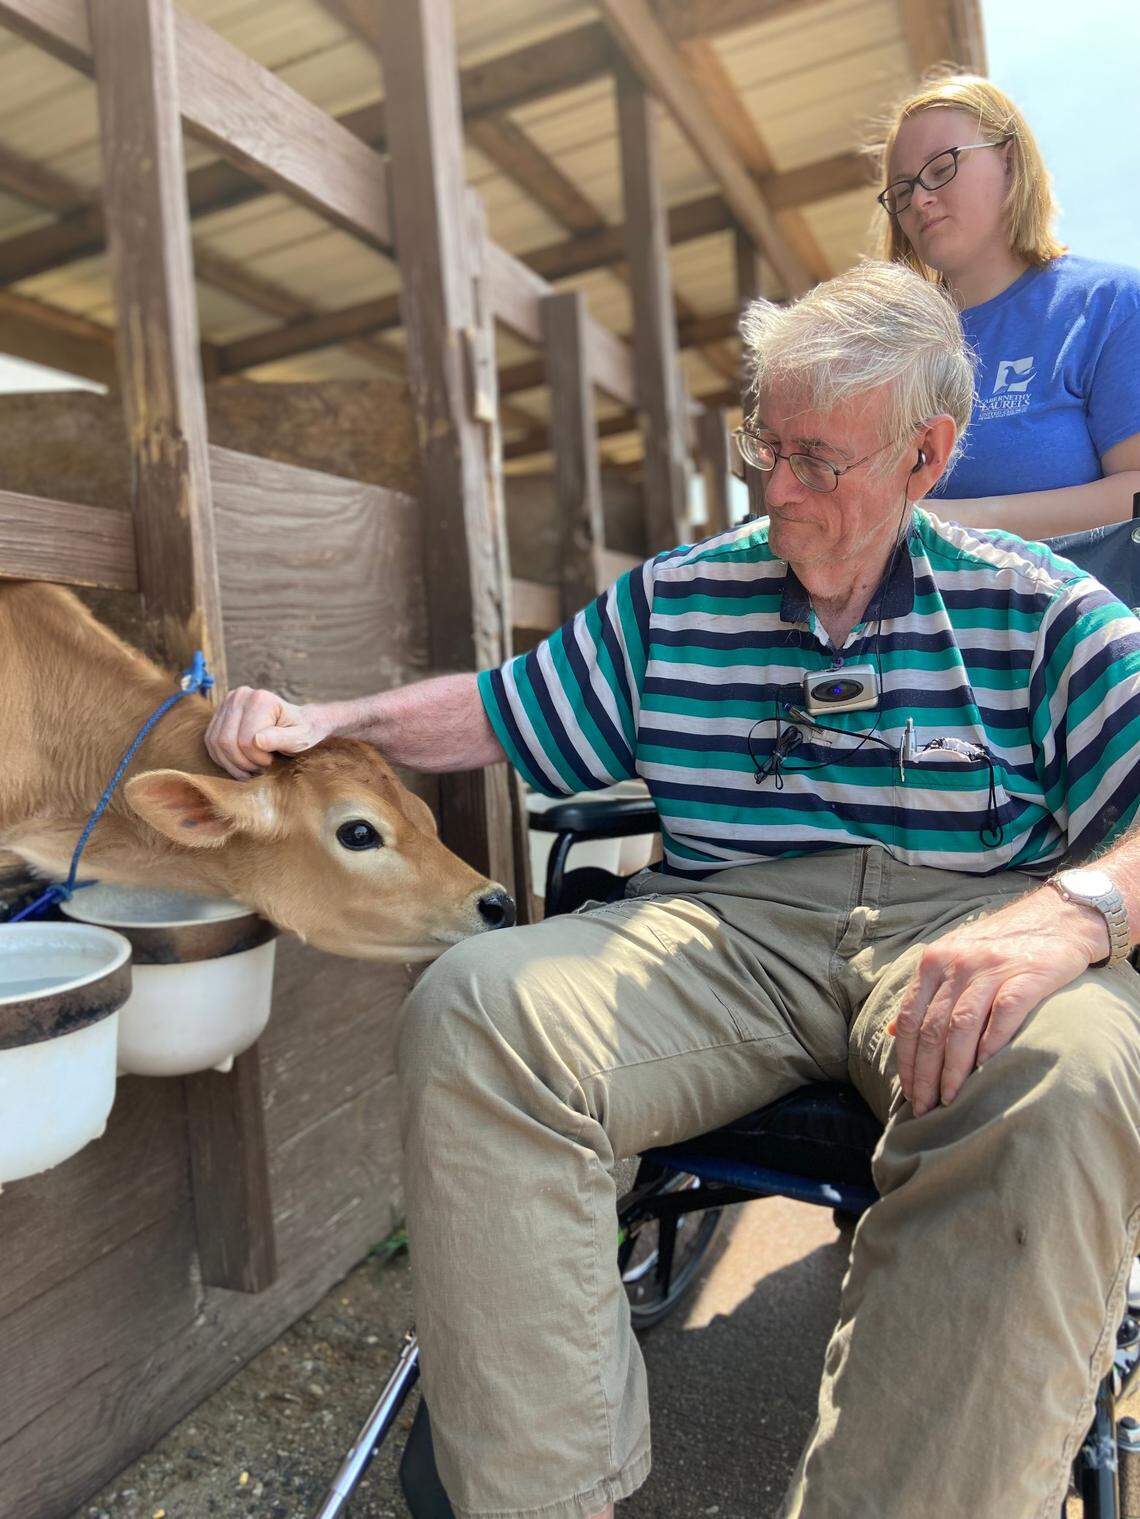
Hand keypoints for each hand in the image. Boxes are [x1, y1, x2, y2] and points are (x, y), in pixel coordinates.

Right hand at [204, 687, 331, 778]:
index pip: (245, 740)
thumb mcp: (300, 738)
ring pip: (215, 743)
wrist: (300, 722)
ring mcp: (227, 702)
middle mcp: (240, 696)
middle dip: (243, 762)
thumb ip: (281, 739)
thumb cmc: (304, 731)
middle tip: (261, 768)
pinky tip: (241, 764)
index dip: (257, 759)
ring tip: (252, 767)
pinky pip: (211, 742)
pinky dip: (223, 759)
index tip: (272, 761)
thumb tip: (257, 740)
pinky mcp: (219, 714)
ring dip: (232, 763)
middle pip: (226, 742)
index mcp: (260, 699)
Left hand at [888, 888, 1108, 1116]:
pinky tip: (986, 1069)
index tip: (908, 1092)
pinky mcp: (1026, 975)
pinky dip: (992, 1043)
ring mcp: (991, 968)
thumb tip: (892, 1031)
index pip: (910, 1018)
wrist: (1057, 918)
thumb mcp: (953, 958)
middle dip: (925, 1073)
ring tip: (951, 1099)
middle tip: (926, 1107)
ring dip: (953, 1069)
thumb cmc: (1000, 945)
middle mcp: (957, 963)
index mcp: (933, 961)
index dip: (906, 1059)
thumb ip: (924, 993)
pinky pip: (1004, 1013)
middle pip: (932, 1028)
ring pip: (961, 1026)